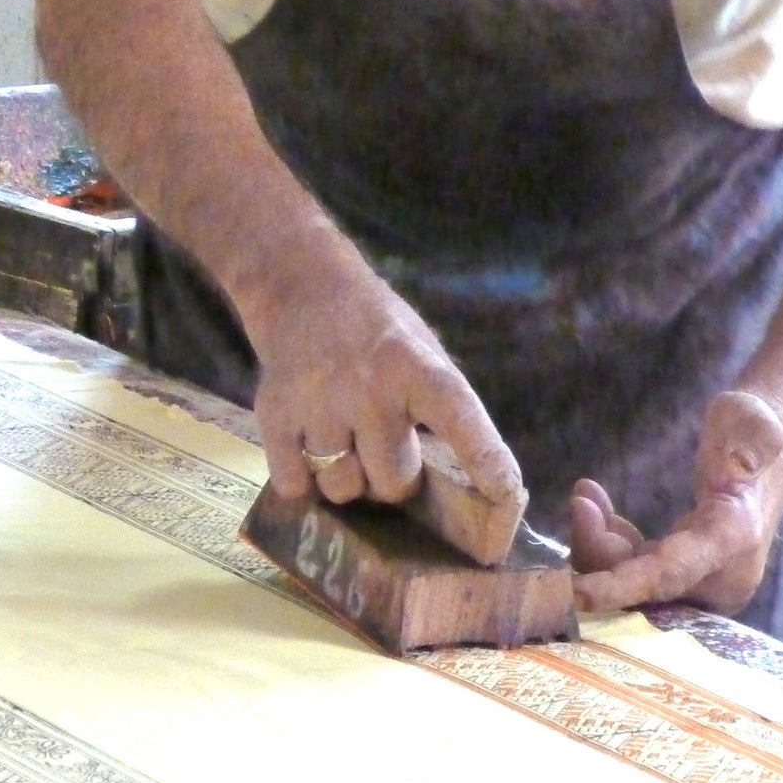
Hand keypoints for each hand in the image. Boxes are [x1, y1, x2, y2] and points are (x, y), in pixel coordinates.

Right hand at [239, 232, 522, 513]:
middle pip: (394, 481)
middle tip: (384, 444)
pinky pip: (295, 485)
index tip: (508, 498)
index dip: (487, 462)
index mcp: (418, 366)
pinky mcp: (274, 414)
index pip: (461, 420)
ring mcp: (319, 401)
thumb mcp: (423, 350)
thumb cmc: (377, 330)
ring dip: (347, 478)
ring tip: (343, 439)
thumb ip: (441, 408)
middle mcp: (371, 385)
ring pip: (344, 488)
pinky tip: (307, 447)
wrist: (302, 284)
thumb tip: (468, 485)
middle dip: (394, 477)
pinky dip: (302, 481)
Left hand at [570, 390, 782, 614]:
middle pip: (644, 587)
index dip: (625, 586)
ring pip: (636, 586)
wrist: (771, 451)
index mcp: (735, 539)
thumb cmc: (756, 428)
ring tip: (585, 497)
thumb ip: (746, 440)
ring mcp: (704, 581)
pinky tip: (598, 510)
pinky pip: (638, 575)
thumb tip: (739, 458)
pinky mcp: (687, 577)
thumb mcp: (751, 421)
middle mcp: (722, 575)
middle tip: (581, 501)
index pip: (673, 573)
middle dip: (601, 552)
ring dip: (600, 547)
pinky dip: (612, 547)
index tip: (579, 593)